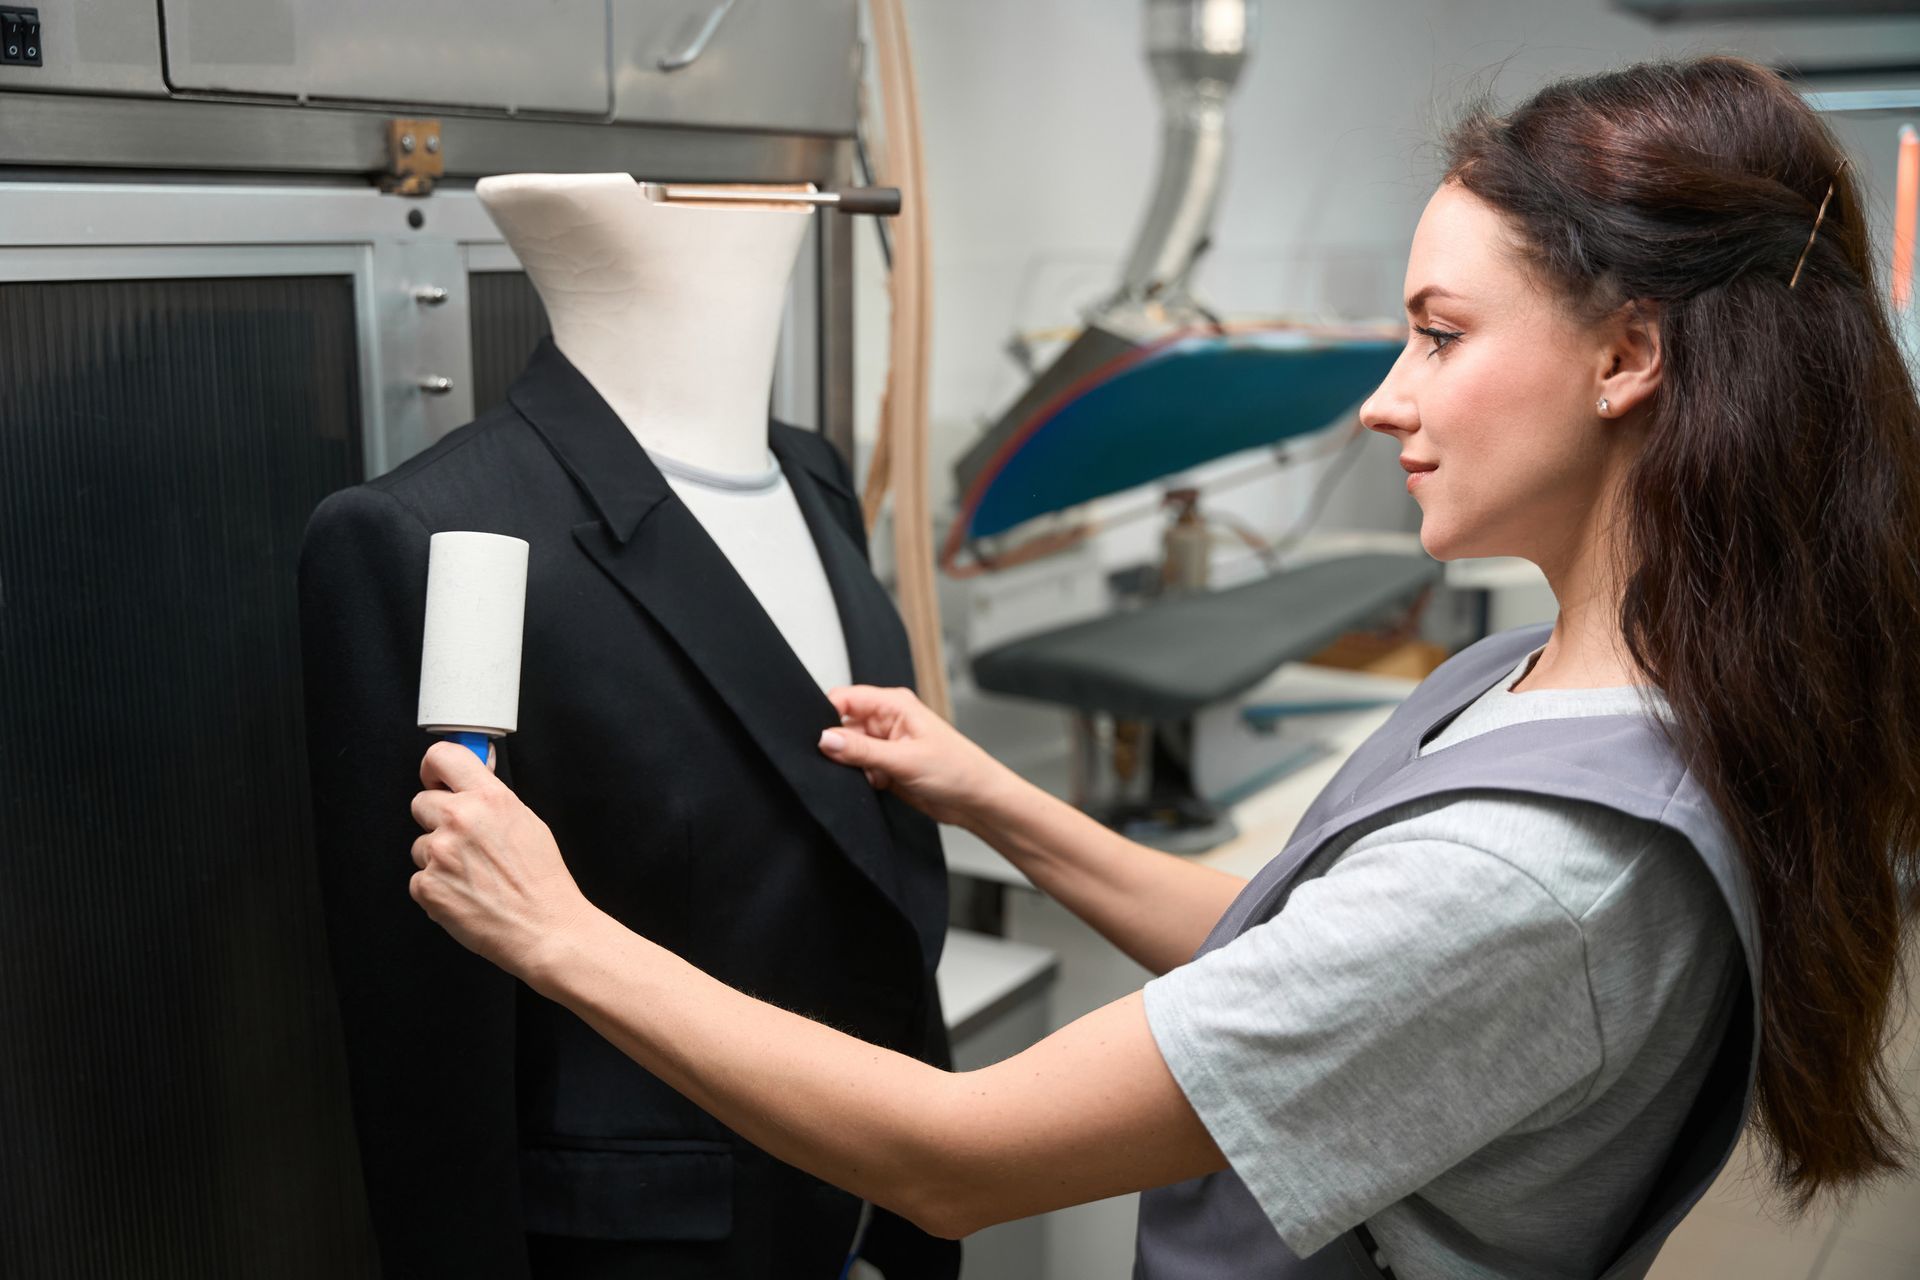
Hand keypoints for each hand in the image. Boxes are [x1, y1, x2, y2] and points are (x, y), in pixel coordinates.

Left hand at [409, 741, 593, 982]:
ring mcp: (440, 853)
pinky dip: (436, 889)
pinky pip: (418, 879)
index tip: (436, 780)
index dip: (434, 769)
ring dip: (437, 858)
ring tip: (472, 875)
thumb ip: (493, 798)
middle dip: (437, 820)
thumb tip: (474, 774)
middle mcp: (461, 819)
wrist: (545, 929)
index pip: (441, 756)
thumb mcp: (527, 822)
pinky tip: (465, 894)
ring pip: (419, 844)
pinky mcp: (427, 886)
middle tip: (464, 843)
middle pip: (420, 802)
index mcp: (489, 798)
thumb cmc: (543, 882)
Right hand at [817, 686, 1013, 827]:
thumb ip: (861, 750)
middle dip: (841, 747)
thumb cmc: (958, 770)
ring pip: (849, 751)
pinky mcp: (887, 766)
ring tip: (874, 776)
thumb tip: (824, 739)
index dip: (827, 715)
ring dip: (853, 766)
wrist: (977, 801)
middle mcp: (888, 721)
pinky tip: (880, 784)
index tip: (818, 738)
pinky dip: (862, 779)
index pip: (845, 698)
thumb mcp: (904, 759)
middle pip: (843, 726)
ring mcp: (887, 744)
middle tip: (852, 763)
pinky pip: (859, 769)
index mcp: (894, 705)